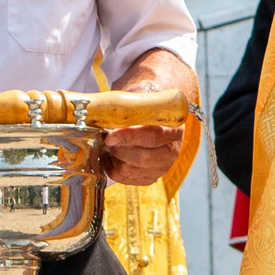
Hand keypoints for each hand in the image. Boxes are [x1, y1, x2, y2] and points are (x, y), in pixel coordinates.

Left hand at [104, 48, 195, 187]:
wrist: (150, 113)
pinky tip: (111, 156)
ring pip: (132, 170)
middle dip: (118, 150)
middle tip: (105, 139)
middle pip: (143, 158)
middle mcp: (172, 151)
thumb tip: (100, 109)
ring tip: (109, 145)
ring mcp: (162, 167)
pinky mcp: (149, 177)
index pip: (153, 136)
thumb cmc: (144, 103)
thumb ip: (129, 103)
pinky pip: (126, 179)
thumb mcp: (141, 96)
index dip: (129, 137)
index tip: (110, 135)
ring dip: (114, 158)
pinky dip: (113, 168)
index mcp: (174, 129)